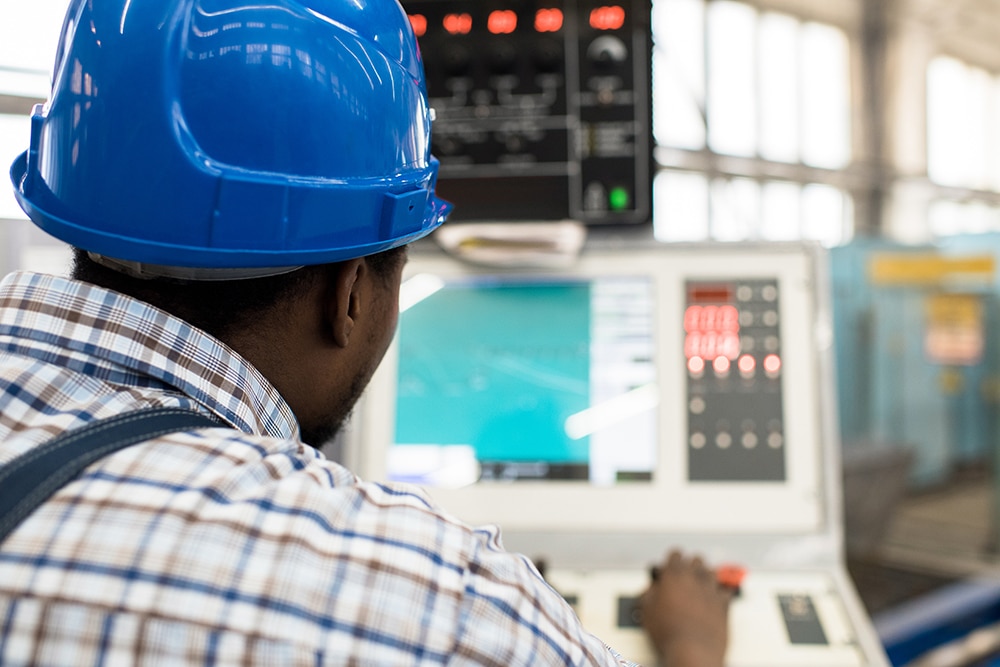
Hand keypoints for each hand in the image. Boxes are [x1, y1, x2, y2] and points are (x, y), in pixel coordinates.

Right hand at [639, 550, 732, 666]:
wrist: (693, 651)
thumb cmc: (670, 633)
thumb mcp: (647, 611)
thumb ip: (649, 593)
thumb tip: (651, 589)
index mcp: (675, 574)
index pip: (675, 554)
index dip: (671, 560)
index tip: (670, 567)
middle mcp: (695, 577)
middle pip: (696, 560)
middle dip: (690, 566)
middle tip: (684, 577)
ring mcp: (712, 589)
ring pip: (711, 572)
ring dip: (705, 576)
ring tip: (699, 586)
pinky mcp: (724, 604)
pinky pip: (725, 591)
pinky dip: (719, 593)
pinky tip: (713, 599)